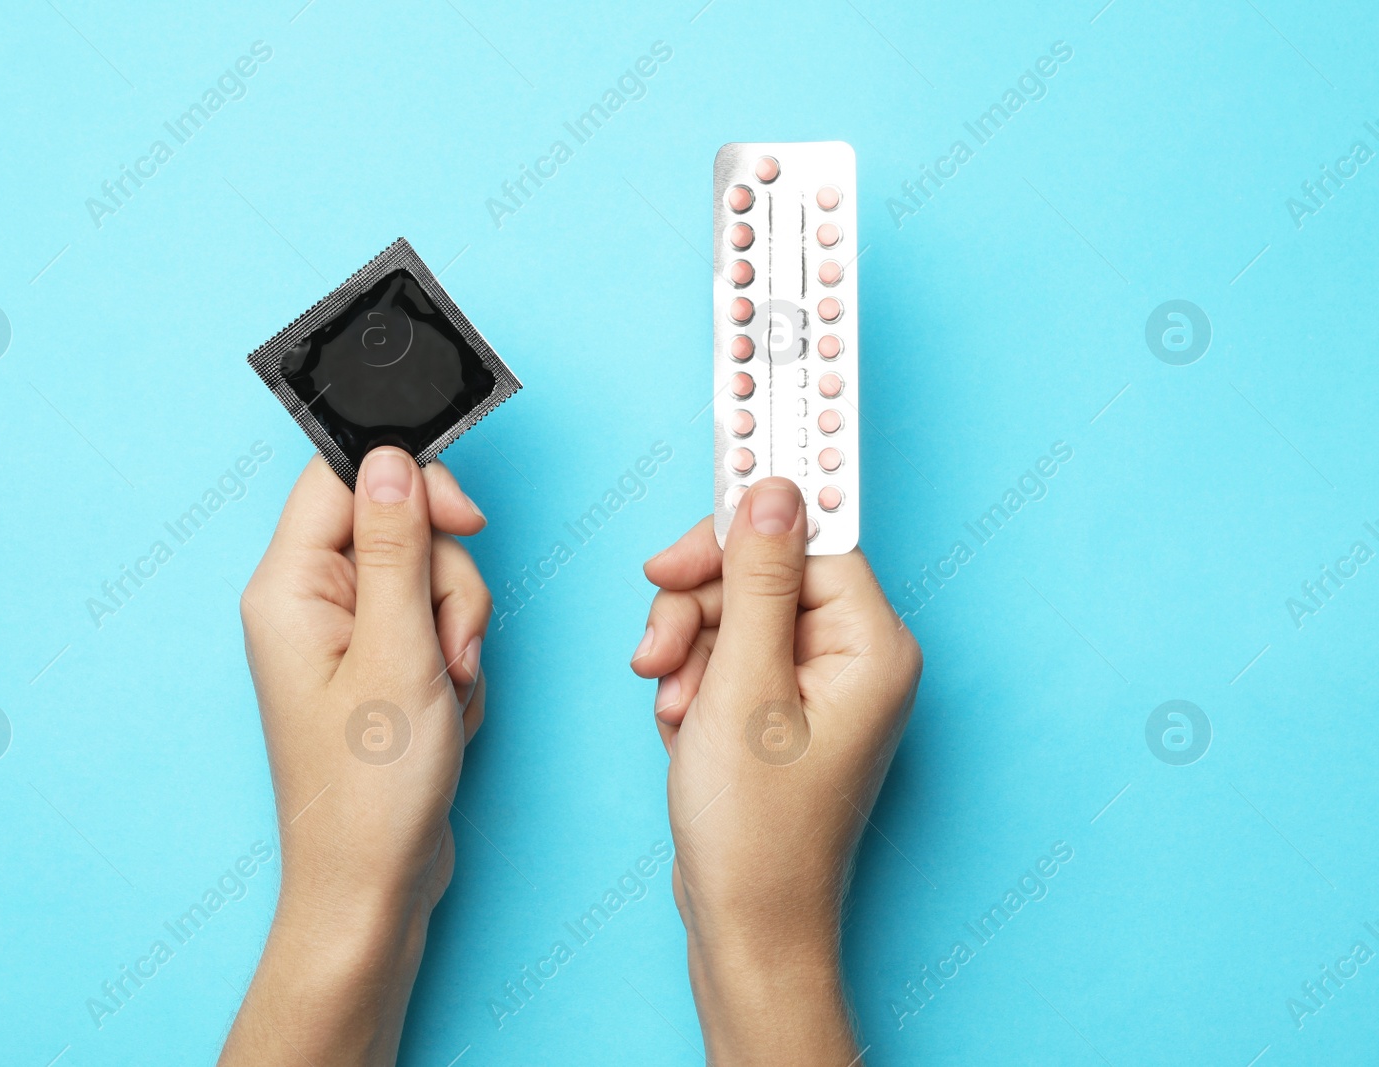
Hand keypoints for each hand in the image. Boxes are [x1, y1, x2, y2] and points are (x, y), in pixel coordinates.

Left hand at [220, 448, 491, 1066]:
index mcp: (290, 587)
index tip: (465, 519)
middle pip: (401, 528)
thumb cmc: (371, 789)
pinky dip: (455, 660)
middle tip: (447, 645)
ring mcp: (345, 637)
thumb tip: (391, 459)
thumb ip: (399, 546)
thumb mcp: (399, 652)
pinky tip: (446, 709)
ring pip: (428, 578)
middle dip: (447, 583)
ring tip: (448, 691)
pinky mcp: (376, 666)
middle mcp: (310, 603)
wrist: (372, 885)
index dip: (413, 485)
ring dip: (458, 629)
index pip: (344, 479)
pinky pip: (433, 625)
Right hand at [631, 478, 921, 1064]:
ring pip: (735, 612)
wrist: (744, 923)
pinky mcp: (785, 708)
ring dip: (687, 648)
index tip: (690, 523)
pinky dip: (694, 681)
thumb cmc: (755, 827)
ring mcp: (820, 684)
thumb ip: (755, 579)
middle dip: (699, 605)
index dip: (740, 532)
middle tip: (657, 649)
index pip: (806, 539)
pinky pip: (729, 656)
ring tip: (672, 705)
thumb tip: (772, 493)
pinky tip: (683, 728)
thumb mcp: (742, 685)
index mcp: (871, 645)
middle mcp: (856, 657)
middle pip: (763, 573)